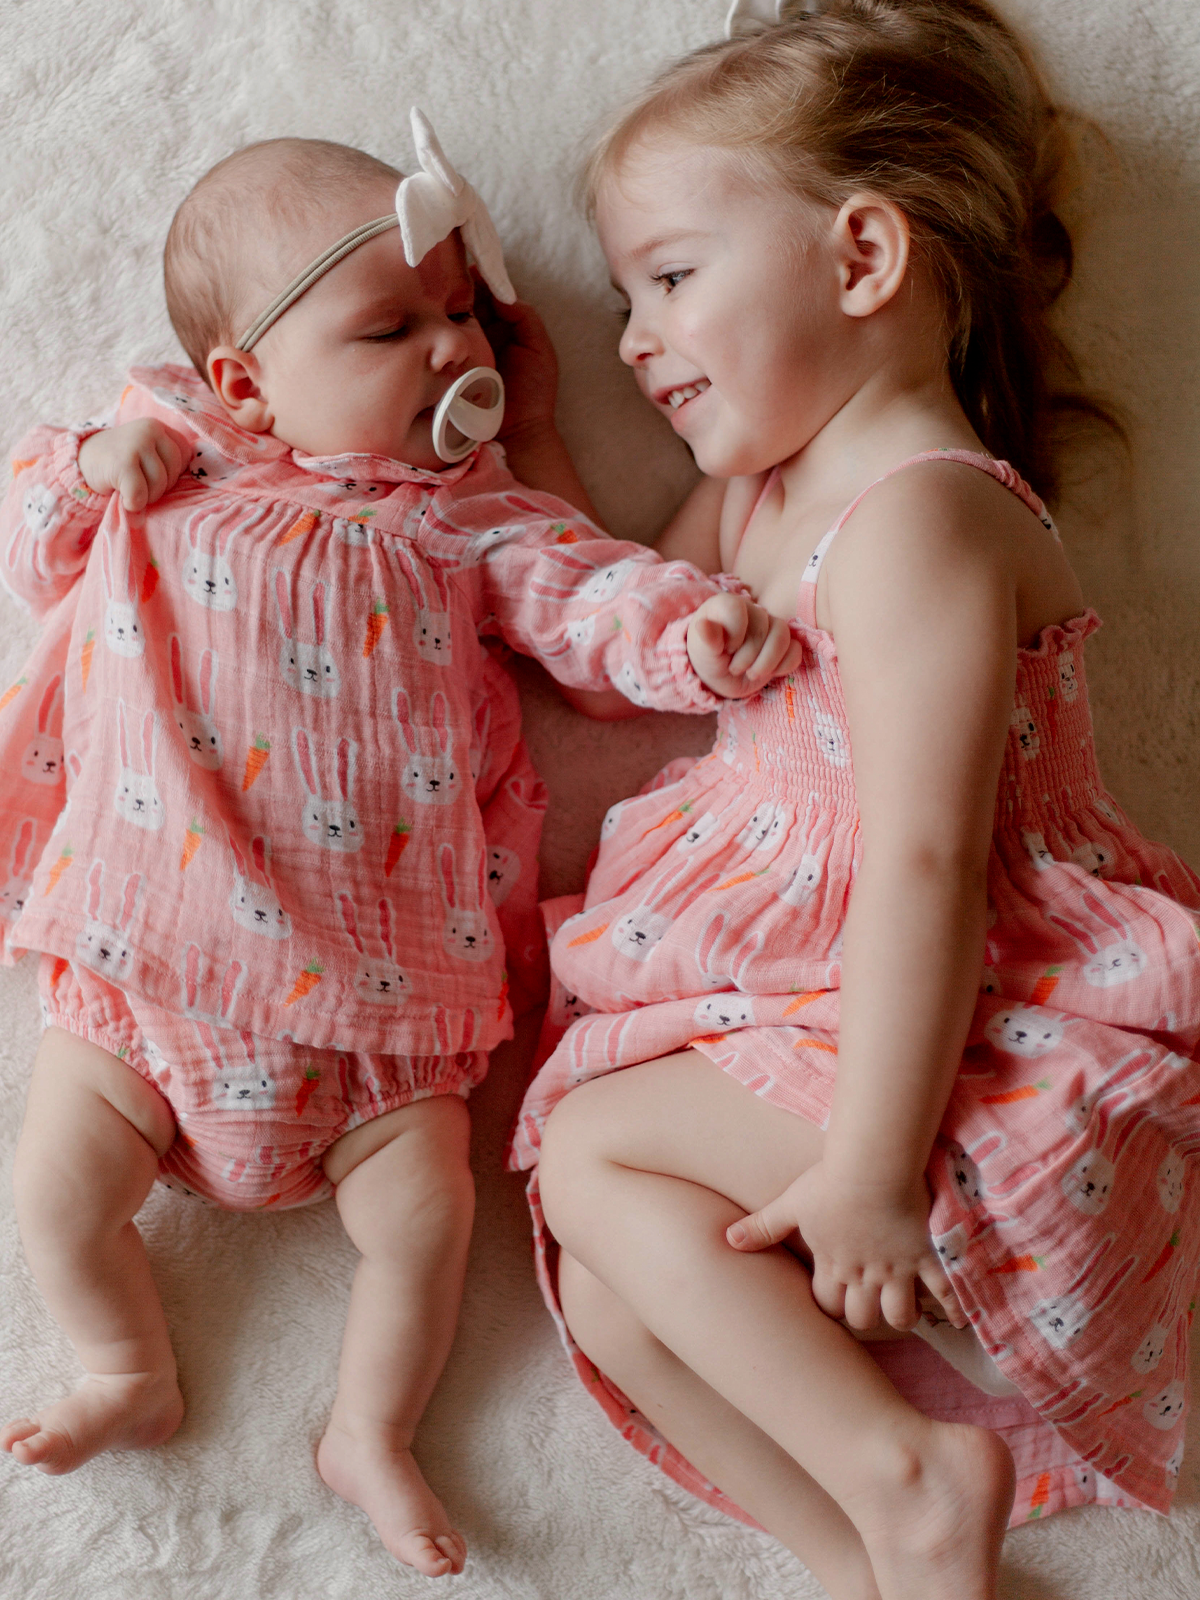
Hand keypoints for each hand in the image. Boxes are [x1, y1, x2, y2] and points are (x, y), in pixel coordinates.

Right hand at [78, 420, 189, 511]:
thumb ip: (168, 462)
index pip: (185, 457)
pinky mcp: (123, 462)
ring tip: (129, 488)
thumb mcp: (147, 454)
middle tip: (138, 484)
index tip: (150, 473)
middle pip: (173, 474)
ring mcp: (137, 444)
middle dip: (159, 488)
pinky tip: (123, 498)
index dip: (171, 473)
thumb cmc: (120, 463)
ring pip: (158, 486)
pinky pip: (140, 494)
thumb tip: (198, 493)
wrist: (80, 461)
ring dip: (145, 497)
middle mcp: (151, 430)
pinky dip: (132, 504)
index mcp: (160, 427)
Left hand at [686, 593, 801, 698]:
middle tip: (734, 669)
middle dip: (749, 656)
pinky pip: (795, 650)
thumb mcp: (702, 652)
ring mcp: (770, 626)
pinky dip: (784, 665)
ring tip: (751, 674)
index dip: (734, 634)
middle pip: (763, 628)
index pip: (737, 609)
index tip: (724, 649)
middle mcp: (752, 610)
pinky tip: (770, 674)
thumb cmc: (707, 658)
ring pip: (783, 636)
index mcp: (727, 605)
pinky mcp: (784, 644)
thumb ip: (706, 638)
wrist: (719, 676)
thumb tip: (703, 625)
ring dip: (767, 662)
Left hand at [725, 1161, 965, 1332]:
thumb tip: (727, 1241)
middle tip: (868, 1308)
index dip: (828, 1305)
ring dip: (900, 1315)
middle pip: (861, 1317)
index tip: (832, 1300)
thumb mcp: (790, 1204)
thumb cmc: (829, 1181)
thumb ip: (762, 1227)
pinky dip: (953, 1309)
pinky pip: (945, 1294)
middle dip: (862, 1316)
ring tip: (903, 1310)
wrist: (873, 1167)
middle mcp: (864, 1275)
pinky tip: (956, 1319)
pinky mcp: (929, 1259)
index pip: (826, 1304)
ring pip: (899, 1316)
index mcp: (832, 1264)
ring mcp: (898, 1270)